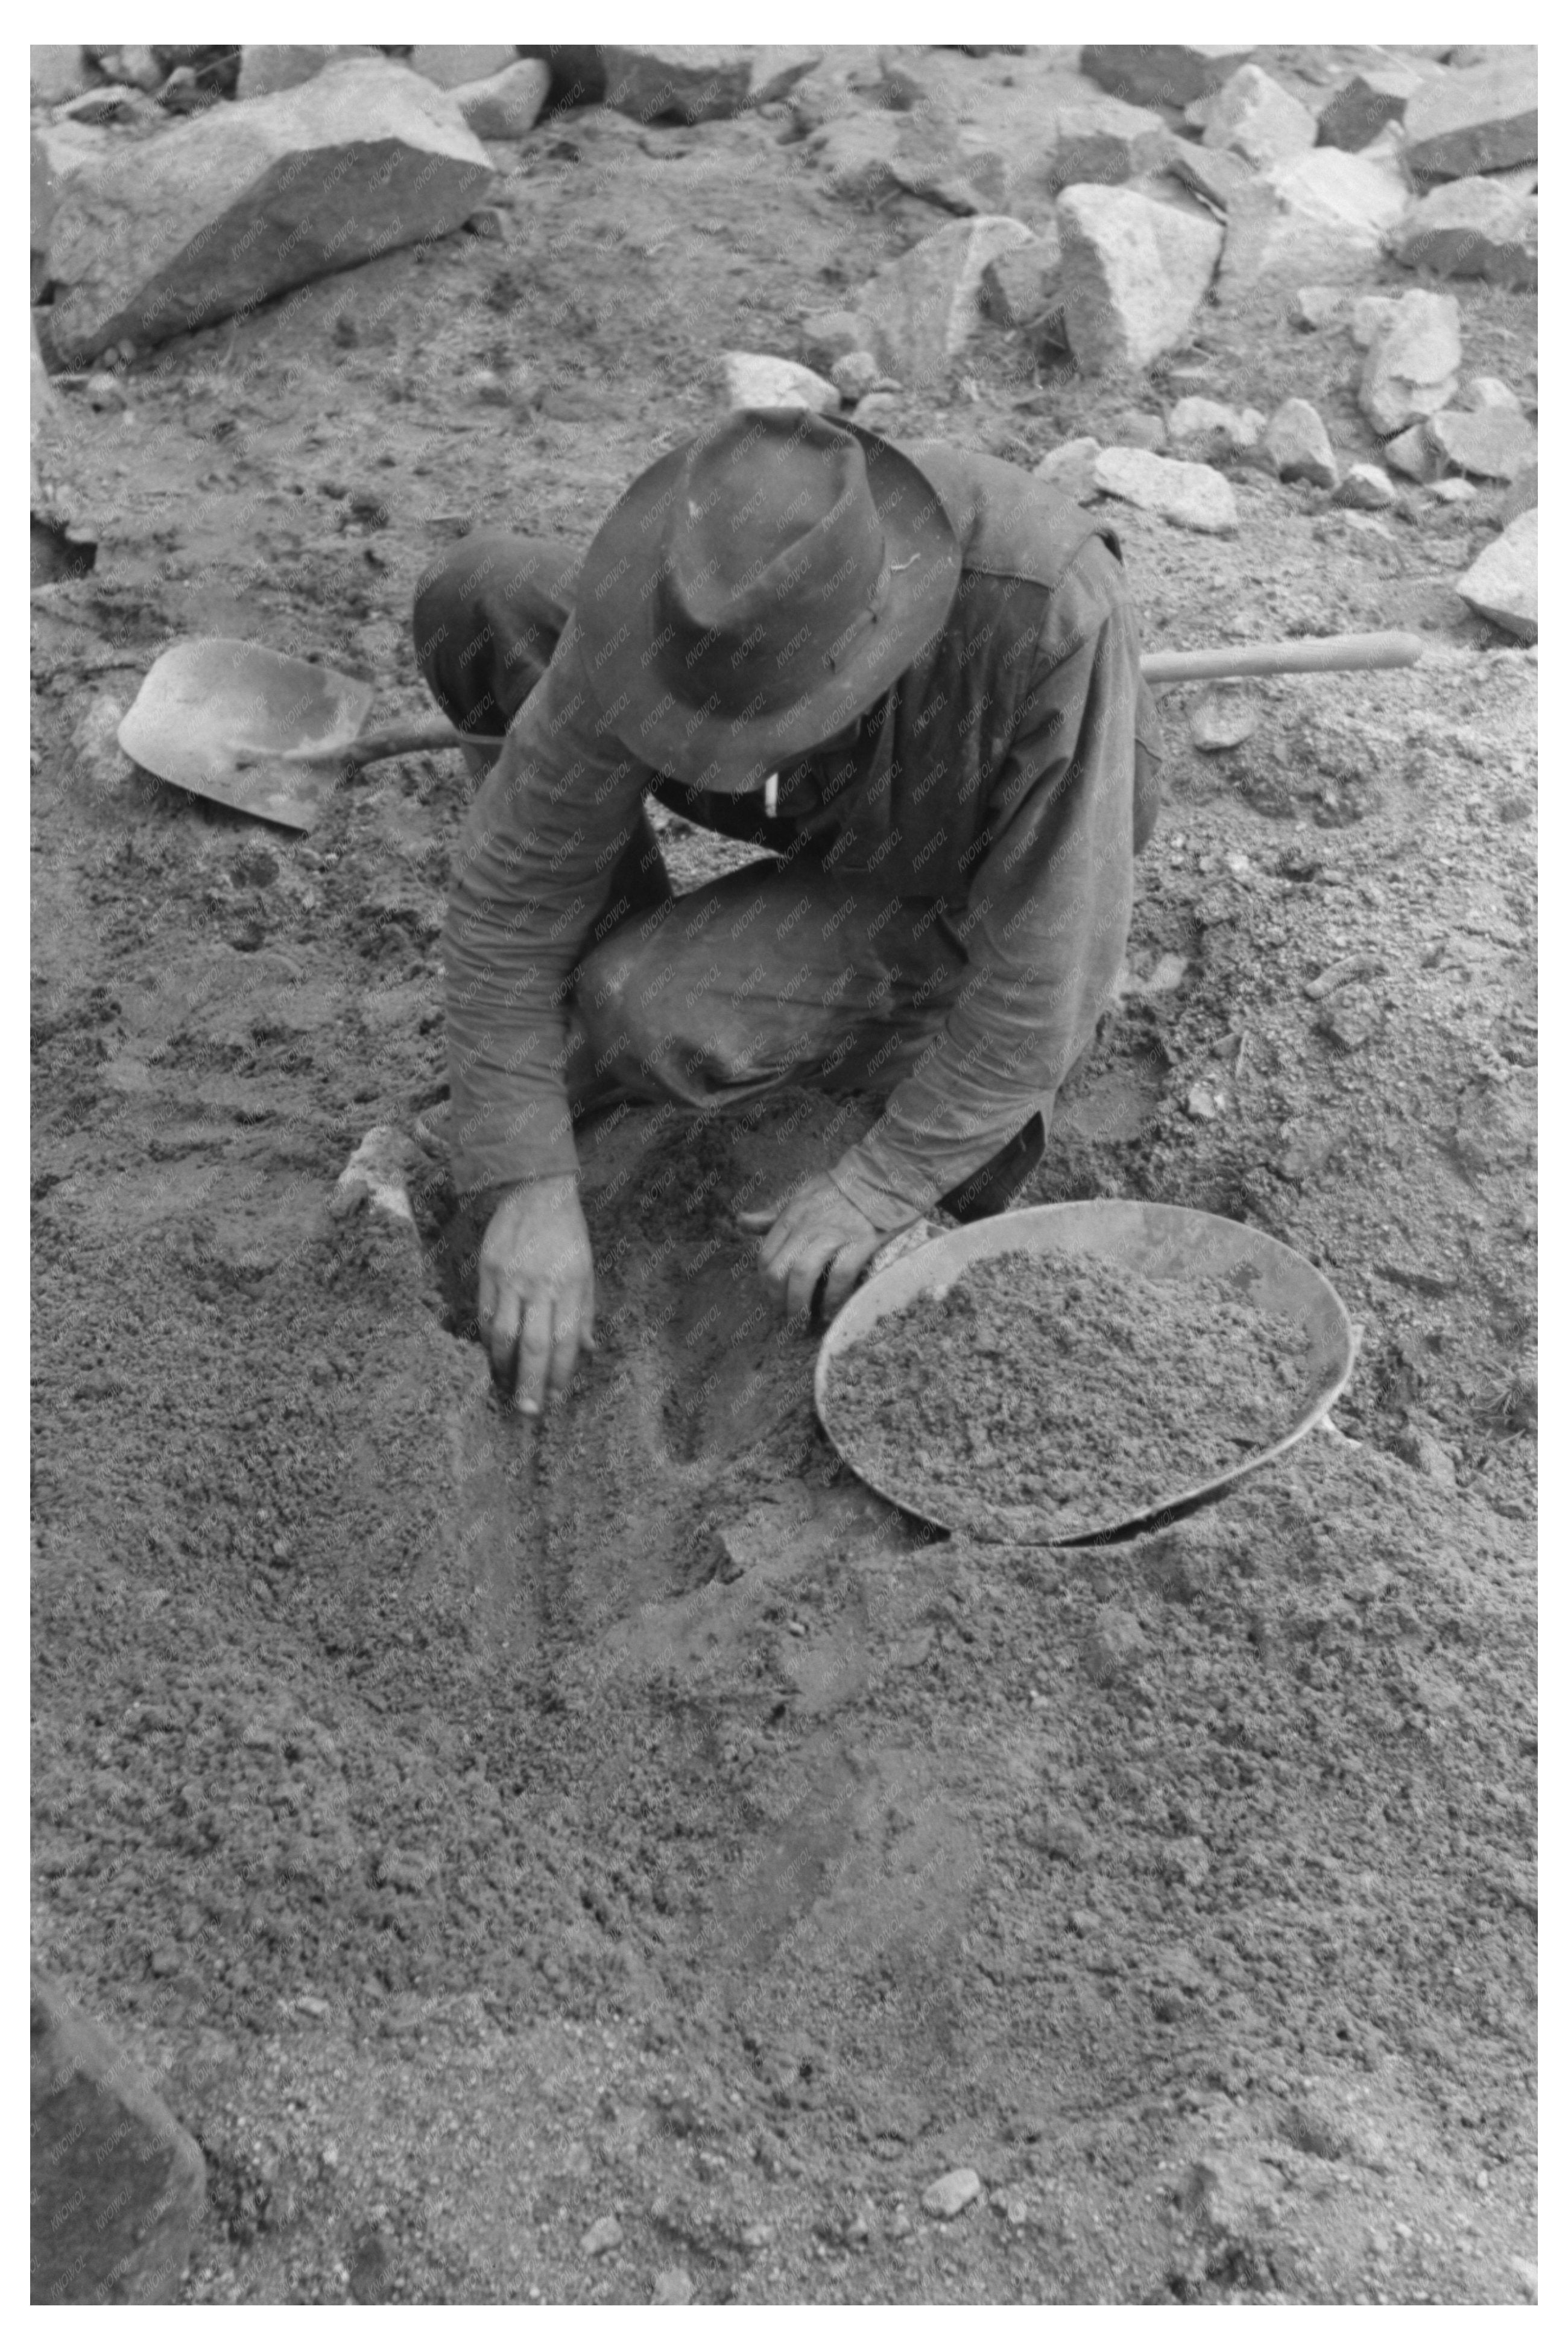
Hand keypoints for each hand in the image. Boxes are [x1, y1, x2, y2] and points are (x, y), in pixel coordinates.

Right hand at [477, 1176, 594, 1414]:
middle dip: (530, 1383)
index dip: (559, 1374)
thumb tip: (587, 1351)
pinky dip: (488, 1341)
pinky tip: (491, 1357)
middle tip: (527, 1412)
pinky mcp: (487, 1270)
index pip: (564, 1340)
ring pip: (503, 1334)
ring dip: (503, 1368)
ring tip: (505, 1390)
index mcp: (570, 1284)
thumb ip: (585, 1312)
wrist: (535, 1189)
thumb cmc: (567, 1234)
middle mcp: (540, 1283)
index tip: (555, 1400)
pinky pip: (485, 1315)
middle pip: (533, 1344)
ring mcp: (510, 1277)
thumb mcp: (587, 1270)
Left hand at [737, 1173, 900, 1324]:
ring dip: (800, 1304)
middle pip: (779, 1270)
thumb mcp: (800, 1195)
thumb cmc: (839, 1189)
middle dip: (779, 1300)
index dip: (766, 1285)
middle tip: (787, 1317)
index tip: (775, 1299)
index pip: (765, 1258)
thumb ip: (772, 1215)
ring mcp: (834, 1233)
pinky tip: (832, 1311)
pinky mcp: (861, 1241)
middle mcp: (808, 1226)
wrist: (881, 1176)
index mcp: (791, 1216)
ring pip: (803, 1274)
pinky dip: (834, 1297)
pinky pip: (841, 1275)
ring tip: (803, 1321)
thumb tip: (741, 1222)